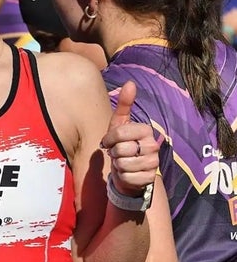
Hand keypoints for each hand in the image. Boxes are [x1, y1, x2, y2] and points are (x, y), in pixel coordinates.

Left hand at [100, 81, 157, 195]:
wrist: (130, 170)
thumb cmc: (123, 144)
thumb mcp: (120, 124)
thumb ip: (124, 104)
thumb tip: (130, 83)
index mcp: (146, 130)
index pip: (118, 133)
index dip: (108, 139)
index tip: (108, 142)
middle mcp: (153, 145)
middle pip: (120, 149)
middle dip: (113, 153)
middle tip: (118, 153)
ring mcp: (153, 163)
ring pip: (123, 164)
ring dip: (117, 165)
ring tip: (122, 162)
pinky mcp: (149, 178)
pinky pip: (126, 177)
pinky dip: (122, 176)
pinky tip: (127, 173)